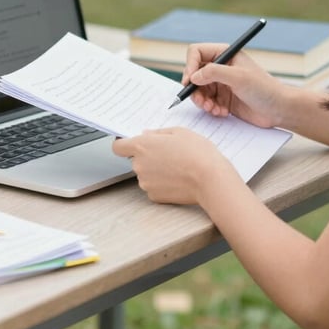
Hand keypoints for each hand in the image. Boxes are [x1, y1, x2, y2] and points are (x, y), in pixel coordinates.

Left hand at [113, 127, 234, 203]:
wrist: (210, 180)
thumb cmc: (198, 153)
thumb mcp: (180, 132)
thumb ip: (159, 133)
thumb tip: (147, 135)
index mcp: (142, 146)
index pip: (118, 147)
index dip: (124, 145)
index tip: (132, 144)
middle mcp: (139, 165)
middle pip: (135, 160)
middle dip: (148, 157)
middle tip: (168, 154)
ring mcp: (145, 182)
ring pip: (146, 174)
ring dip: (156, 171)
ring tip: (177, 167)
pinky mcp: (154, 196)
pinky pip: (154, 187)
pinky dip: (162, 184)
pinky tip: (178, 179)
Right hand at [182, 42, 289, 128]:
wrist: (279, 109)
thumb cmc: (264, 89)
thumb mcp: (238, 77)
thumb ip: (214, 72)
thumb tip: (193, 77)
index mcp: (225, 54)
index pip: (196, 53)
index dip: (190, 66)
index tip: (190, 82)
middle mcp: (221, 67)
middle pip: (194, 74)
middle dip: (195, 89)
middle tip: (201, 101)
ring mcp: (221, 83)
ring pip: (198, 90)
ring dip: (202, 101)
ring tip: (213, 109)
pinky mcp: (223, 99)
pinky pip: (207, 102)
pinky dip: (210, 108)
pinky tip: (222, 112)